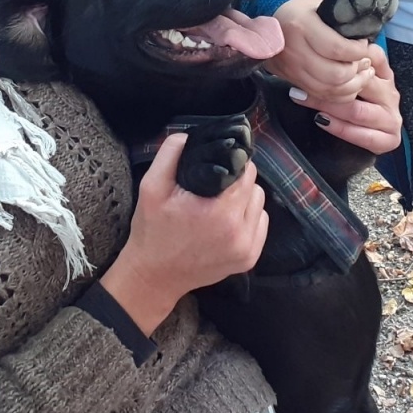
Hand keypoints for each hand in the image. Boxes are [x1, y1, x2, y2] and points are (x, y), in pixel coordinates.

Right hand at [101, 133, 268, 334]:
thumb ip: (170, 154)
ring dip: (245, 199)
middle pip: (254, 186)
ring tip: (221, 202)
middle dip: (238, 180)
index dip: (233, 162)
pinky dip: (249, 219)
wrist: (154, 275)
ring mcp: (246, 248)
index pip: (244, 171)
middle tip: (216, 185)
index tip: (219, 165)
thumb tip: (189, 136)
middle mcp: (238, 231)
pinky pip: (261, 225)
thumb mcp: (151, 187)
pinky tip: (228, 221)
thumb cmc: (152, 231)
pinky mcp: (249, 259)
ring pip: (260, 204)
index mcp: (218, 211)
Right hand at [267, 0, 374, 102]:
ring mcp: (292, 69)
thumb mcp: (320, 4)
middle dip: (357, 71)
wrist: (271, 23)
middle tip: (365, 61)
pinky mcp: (292, 81)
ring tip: (363, 73)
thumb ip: (341, 19)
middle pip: (335, 75)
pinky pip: (322, 96)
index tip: (364, 46)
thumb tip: (365, 34)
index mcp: (301, 26)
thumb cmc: (302, 11)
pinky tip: (350, 84)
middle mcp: (294, 51)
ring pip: (330, 90)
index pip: (337, 49)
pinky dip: (340, 94)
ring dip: (353, 85)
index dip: (358, 51)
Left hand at [291, 43, 402, 153]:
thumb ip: (345, 62)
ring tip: (303, 98)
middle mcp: (391, 95)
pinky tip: (322, 120)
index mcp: (385, 76)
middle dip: (329, 83)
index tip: (316, 54)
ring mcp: (392, 118)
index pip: (371, 58)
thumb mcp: (353, 78)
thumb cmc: (358, 104)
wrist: (374, 137)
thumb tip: (320, 43)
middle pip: (361, 85)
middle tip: (301, 79)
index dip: (344, 56)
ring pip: (357, 110)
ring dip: (328, 105)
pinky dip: (340, 128)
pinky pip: (362, 135)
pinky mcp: (389, 140)